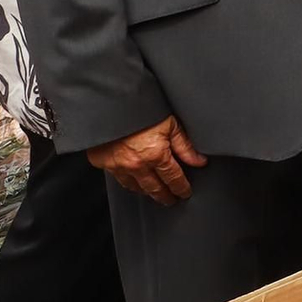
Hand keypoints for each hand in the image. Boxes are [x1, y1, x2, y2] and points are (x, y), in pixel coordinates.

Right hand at [87, 117, 205, 205]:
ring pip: (134, 187)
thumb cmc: (142, 108)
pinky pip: (117, 178)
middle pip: (154, 189)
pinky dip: (127, 181)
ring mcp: (117, 165)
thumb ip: (185, 146)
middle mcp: (135, 164)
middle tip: (171, 200)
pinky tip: (133, 181)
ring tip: (154, 192)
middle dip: (164, 196)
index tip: (184, 193)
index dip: (181, 188)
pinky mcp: (102, 162)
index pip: (173, 179)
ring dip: (146, 191)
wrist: (111, 102)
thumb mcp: (170, 123)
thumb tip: (199, 161)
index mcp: (155, 155)